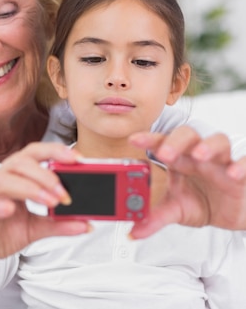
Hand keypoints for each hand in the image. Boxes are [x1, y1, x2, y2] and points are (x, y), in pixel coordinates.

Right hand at [0, 142, 89, 274]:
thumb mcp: (35, 229)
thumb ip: (59, 224)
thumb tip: (87, 223)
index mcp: (15, 178)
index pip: (34, 154)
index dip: (55, 151)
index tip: (78, 159)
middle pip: (20, 162)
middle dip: (46, 174)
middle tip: (65, 193)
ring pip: (4, 179)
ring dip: (30, 188)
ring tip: (49, 202)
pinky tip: (11, 209)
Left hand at [128, 126, 245, 238]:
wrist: (229, 216)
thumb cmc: (200, 203)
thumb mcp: (175, 211)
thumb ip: (154, 218)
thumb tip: (133, 232)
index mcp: (178, 161)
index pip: (161, 143)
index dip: (148, 139)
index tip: (133, 140)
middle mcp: (197, 157)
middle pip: (187, 136)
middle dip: (175, 141)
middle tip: (165, 153)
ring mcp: (220, 162)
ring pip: (218, 141)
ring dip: (208, 146)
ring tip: (199, 155)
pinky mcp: (242, 174)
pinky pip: (245, 162)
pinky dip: (241, 166)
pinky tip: (232, 173)